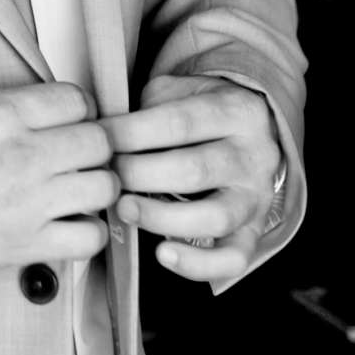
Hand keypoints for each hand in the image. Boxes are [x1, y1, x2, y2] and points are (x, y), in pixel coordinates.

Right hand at [0, 82, 116, 277]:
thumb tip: (21, 102)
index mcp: (0, 115)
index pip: (76, 101)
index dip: (78, 109)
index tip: (72, 120)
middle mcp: (21, 155)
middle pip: (99, 142)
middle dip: (94, 146)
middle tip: (80, 154)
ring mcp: (27, 202)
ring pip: (103, 188)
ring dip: (96, 187)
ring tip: (79, 189)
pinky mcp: (24, 244)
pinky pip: (89, 239)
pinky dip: (87, 232)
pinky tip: (69, 224)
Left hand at [100, 74, 283, 283]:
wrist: (253, 126)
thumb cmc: (198, 112)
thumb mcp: (177, 91)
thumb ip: (146, 107)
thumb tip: (100, 133)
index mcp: (235, 111)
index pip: (178, 122)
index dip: (132, 133)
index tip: (97, 139)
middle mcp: (253, 155)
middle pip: (195, 170)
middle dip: (139, 175)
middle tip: (105, 176)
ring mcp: (256, 196)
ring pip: (216, 217)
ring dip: (161, 217)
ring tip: (124, 209)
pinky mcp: (255, 231)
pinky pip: (233, 258)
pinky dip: (199, 264)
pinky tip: (163, 254)